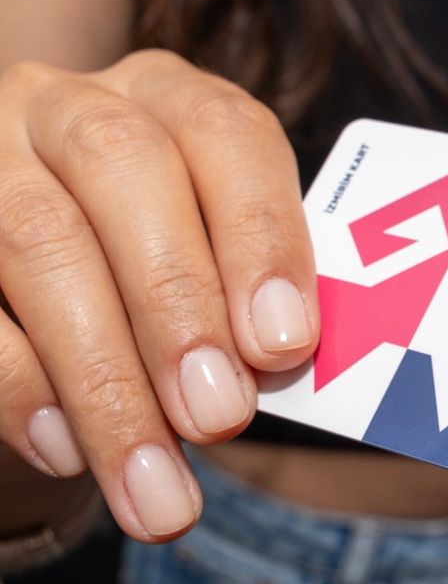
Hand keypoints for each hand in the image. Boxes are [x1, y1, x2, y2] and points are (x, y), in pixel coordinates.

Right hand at [0, 50, 317, 541]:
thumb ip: (251, 294)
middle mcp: (66, 106)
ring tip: (157, 484)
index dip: (260, 236)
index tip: (285, 346)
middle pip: (123, 169)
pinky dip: (21, 387)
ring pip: (36, 245)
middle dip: (179, 305)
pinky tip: (69, 451)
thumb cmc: (167, 276)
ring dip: (104, 379)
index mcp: (170, 99)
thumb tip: (285, 359)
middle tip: (221, 419)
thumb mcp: (219, 264)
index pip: (225, 133)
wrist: (55, 294)